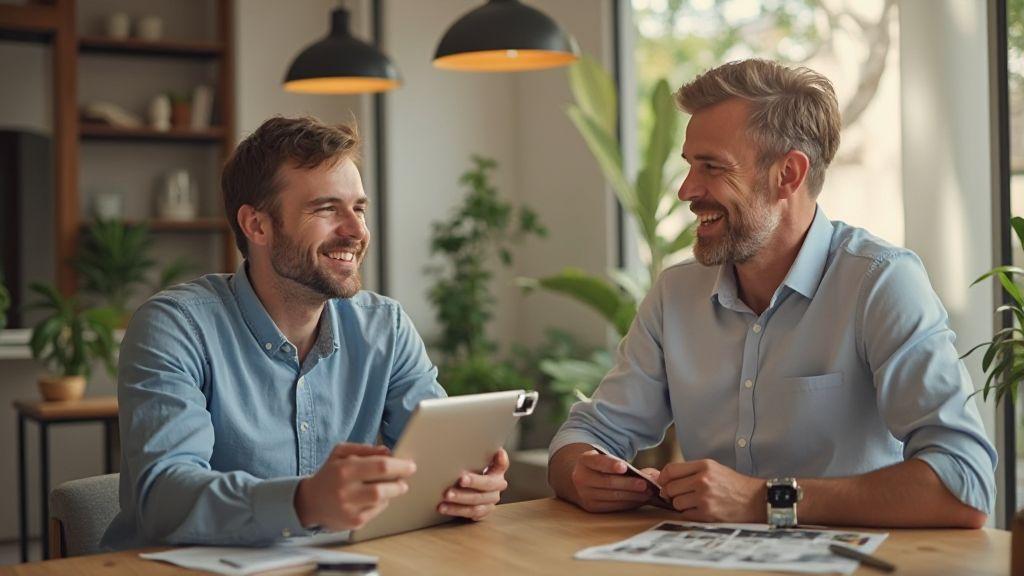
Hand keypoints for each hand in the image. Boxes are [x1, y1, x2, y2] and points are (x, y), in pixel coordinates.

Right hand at [294, 443, 415, 530]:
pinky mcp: (353, 523)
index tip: (410, 465)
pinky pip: (377, 512)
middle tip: (403, 479)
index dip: (400, 466)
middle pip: (383, 488)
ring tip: (391, 487)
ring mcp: (350, 509)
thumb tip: (387, 451)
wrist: (309, 502)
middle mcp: (346, 491)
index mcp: (344, 470)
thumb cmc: (329, 474)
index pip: (380, 467)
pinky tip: (376, 498)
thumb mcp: (341, 453)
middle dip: (399, 483)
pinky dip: (382, 503)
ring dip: (391, 493)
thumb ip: (365, 449)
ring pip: (382, 501)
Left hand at [438, 448, 509, 520]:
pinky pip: (470, 514)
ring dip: (461, 500)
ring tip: (446, 497)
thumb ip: (479, 450)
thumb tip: (481, 439)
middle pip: (488, 485)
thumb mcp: (476, 457)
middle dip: (473, 482)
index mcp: (498, 471)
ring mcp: (490, 502)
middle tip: (459, 480)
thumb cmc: (472, 467)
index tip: (491, 455)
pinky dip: (456, 511)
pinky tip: (443, 507)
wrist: (470, 486)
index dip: (499, 459)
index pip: (501, 465)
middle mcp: (497, 487)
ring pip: (478, 503)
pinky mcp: (482, 513)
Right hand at [569, 449, 660, 512]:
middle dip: (628, 484)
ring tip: (647, 493)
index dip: (611, 465)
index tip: (624, 467)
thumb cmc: (599, 467)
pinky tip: (639, 500)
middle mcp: (581, 478)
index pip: (598, 462)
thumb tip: (650, 475)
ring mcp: (585, 495)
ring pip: (612, 496)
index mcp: (584, 461)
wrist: (578, 480)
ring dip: (632, 496)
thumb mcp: (605, 459)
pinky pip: (613, 506)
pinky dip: (628, 503)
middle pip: (608, 482)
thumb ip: (623, 464)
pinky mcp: (592, 507)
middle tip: (645, 485)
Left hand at [659, 459, 764, 522]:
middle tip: (678, 495)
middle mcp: (702, 480)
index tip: (663, 483)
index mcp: (704, 466)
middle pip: (670, 487)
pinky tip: (699, 510)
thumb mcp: (714, 468)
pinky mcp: (707, 514)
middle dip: (671, 493)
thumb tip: (666, 479)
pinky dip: (689, 514)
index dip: (663, 478)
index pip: (671, 470)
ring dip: (681, 505)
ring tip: (693, 503)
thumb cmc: (734, 485)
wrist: (756, 500)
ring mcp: (704, 498)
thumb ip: (692, 471)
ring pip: (676, 503)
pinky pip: (685, 515)